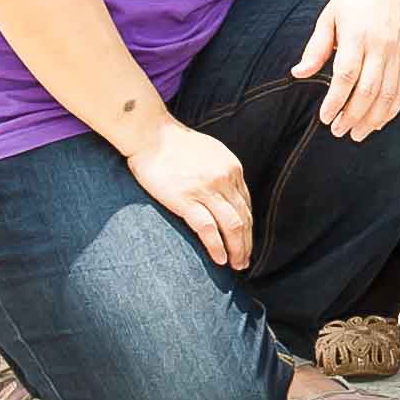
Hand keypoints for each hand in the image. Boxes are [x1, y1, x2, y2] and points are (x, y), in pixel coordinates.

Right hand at [127, 122, 254, 272]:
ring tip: (236, 264)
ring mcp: (206, 190)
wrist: (150, 134)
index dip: (248, 228)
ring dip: (237, 249)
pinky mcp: (186, 199)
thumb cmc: (175, 144)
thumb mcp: (210, 152)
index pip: (246, 205)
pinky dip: (217, 246)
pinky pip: (208, 229)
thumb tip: (226, 193)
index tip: (245, 242)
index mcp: (232, 168)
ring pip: (232, 226)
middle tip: (244, 261)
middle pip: (244, 218)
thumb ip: (221, 172)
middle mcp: (224, 179)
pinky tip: (219, 259)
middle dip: (246, 243)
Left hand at [289, 0, 399, 141]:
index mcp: (357, 35)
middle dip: (353, 115)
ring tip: (357, 134)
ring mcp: (398, 53)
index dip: (336, 100)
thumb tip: (298, 73)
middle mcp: (380, 46)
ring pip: (389, 94)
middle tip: (338, 131)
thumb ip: (316, 48)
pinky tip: (378, 122)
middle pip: (369, 90)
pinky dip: (392, 110)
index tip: (325, 117)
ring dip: (372, 119)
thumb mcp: (328, 18)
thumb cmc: (352, 1)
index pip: (347, 75)